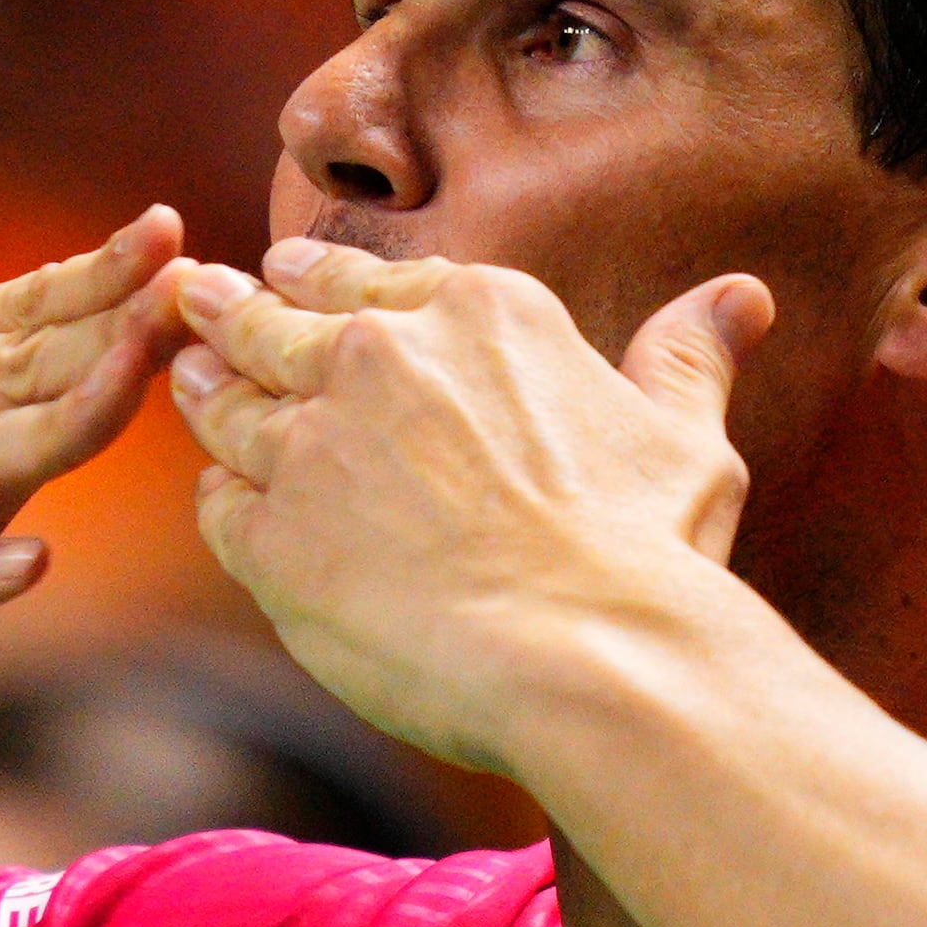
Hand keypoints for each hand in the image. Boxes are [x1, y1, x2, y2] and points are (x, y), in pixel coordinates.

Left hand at [170, 235, 768, 773]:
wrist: (588, 655)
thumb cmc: (646, 548)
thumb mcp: (681, 433)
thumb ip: (683, 358)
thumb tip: (740, 297)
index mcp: (475, 312)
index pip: (362, 278)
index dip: (314, 277)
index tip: (283, 271)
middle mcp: (378, 357)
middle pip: (270, 323)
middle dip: (226, 310)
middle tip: (190, 299)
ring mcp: (314, 441)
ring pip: (228, 403)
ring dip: (204, 390)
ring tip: (185, 378)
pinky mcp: (271, 533)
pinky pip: (220, 504)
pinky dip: (219, 497)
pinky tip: (220, 498)